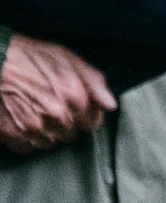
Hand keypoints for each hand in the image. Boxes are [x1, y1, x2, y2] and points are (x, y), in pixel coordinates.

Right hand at [0, 34, 115, 154]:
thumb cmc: (32, 57)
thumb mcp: (69, 60)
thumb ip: (95, 83)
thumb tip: (111, 106)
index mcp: (75, 96)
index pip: (93, 124)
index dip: (86, 116)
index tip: (77, 108)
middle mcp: (58, 116)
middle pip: (72, 134)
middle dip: (67, 122)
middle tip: (52, 105)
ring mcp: (35, 128)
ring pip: (53, 142)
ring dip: (49, 132)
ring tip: (38, 112)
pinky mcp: (14, 137)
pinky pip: (31, 148)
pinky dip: (30, 138)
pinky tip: (25, 121)